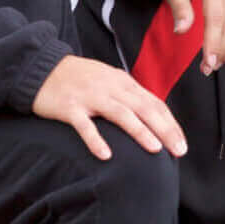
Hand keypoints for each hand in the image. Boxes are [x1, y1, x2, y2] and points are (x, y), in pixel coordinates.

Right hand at [32, 54, 186, 160]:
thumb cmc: (80, 79)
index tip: (182, 143)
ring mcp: (91, 97)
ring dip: (140, 132)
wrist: (42, 68)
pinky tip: (106, 155)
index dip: (170, 123)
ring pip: (121, 114)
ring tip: (155, 149)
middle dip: (165, 130)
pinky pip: (85, 125)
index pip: (154, 104)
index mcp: (124, 83)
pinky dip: (96, 140)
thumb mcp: (109, 81)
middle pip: (145, 109)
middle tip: (179, 151)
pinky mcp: (70, 107)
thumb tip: (151, 115)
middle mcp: (112, 88)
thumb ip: (128, 96)